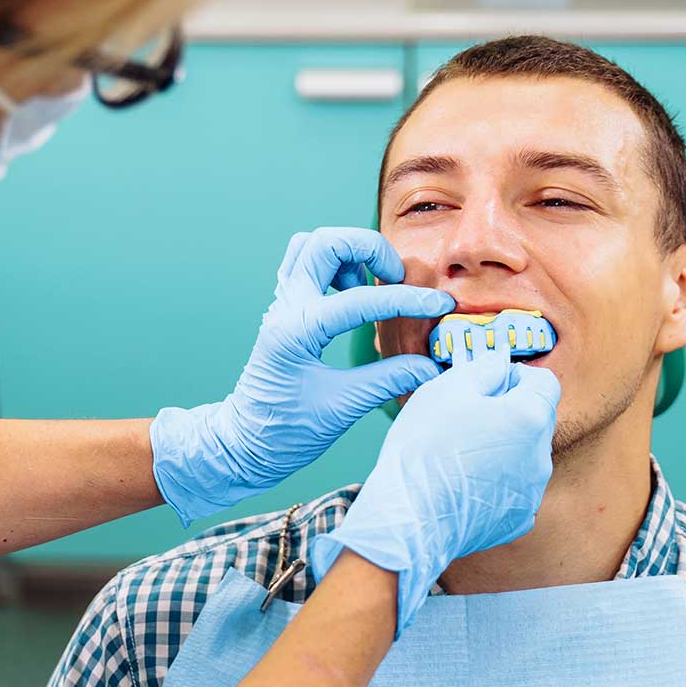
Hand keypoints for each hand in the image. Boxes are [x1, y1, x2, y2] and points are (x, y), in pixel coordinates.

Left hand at [149, 228, 453, 524]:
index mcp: (297, 332)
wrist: (245, 443)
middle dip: (370, 249)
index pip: (361, 300)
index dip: (408, 300)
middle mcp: (285, 308)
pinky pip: (303, 264)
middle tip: (395, 279)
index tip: (440, 304)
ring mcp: (281, 305)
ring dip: (347, 253)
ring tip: (370, 285)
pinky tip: (351, 293)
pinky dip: (333, 265)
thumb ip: (388, 381)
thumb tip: (431, 366)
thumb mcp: (342, 409)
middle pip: (326, 242)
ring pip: (311, 245)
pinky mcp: (284, 309)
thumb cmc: (285, 432)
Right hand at [309, 342, 560, 633]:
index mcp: (531, 418)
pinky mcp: (517, 520)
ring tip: (461, 454)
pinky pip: (515, 490)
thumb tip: (500, 363)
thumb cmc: (424, 449)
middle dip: (510, 411)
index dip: (516, 376)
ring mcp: (532, 492)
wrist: (408, 519)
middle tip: (467, 417)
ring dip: (503, 447)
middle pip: (536, 420)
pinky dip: (498, 483)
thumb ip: (484, 368)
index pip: (544, 382)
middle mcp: (542, 456)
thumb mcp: (447, 389)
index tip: (487, 384)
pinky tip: (467, 484)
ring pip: (526, 455)